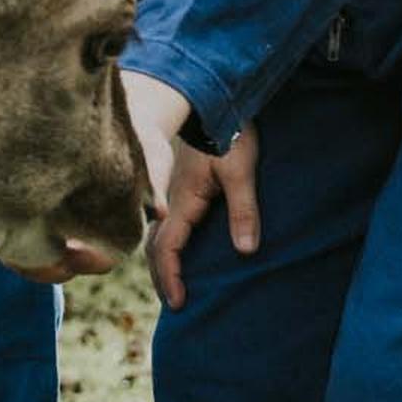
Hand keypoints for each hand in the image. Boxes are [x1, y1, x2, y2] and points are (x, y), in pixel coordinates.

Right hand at [123, 66, 258, 311]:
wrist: (213, 99)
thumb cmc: (229, 134)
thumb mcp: (241, 171)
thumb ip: (244, 210)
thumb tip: (246, 250)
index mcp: (183, 199)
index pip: (168, 247)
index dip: (171, 276)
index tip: (179, 302)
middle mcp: (171, 198)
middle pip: (156, 245)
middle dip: (162, 275)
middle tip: (174, 302)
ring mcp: (171, 190)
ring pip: (157, 233)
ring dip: (161, 260)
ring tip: (172, 281)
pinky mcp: (180, 185)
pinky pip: (165, 221)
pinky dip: (166, 243)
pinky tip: (177, 247)